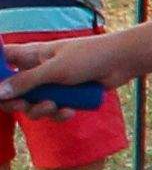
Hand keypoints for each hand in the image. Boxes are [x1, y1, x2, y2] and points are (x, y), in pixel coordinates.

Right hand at [2, 24, 135, 100]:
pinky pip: (54, 111)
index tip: (1, 90)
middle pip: (12, 91)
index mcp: (29, 55)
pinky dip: (59, 114)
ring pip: (33, 104)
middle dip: (16, 101)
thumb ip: (26, 81)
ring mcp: (52, 85)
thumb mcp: (54, 69)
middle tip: (23, 105)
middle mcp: (36, 70)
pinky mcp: (66, 97)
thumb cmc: (88, 56)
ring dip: (40, 110)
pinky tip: (69, 112)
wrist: (122, 61)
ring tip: (53, 107)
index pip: (1, 61)